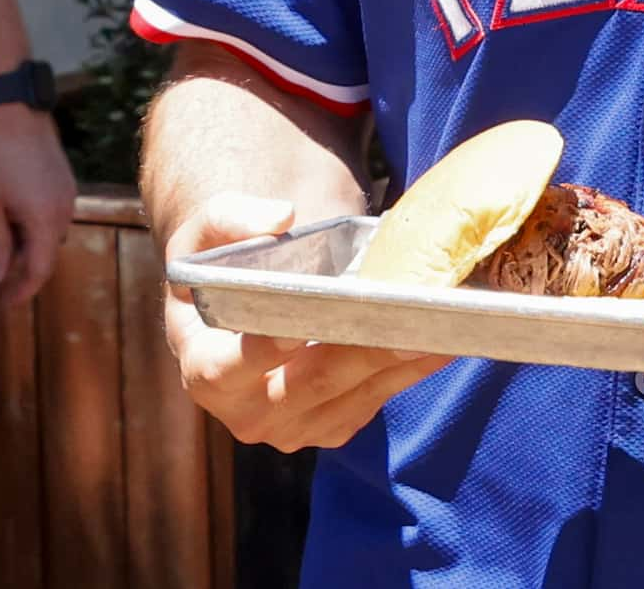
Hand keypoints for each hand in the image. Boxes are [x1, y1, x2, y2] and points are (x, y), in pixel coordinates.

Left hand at [0, 104, 76, 307]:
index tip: (6, 306)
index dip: (23, 291)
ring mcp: (68, 194)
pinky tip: (14, 225)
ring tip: (2, 255)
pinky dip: (36, 229)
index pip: (39, 269)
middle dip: (26, 272)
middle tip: (0, 288)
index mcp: (44, 219)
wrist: (12, 111)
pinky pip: (53, 216)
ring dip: (30, 249)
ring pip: (51, 234)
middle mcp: (64, 210)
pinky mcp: (64, 181)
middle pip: (48, 254)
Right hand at [163, 195, 451, 450]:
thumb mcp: (210, 230)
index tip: (303, 327)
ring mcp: (290, 426)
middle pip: (307, 384)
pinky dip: (409, 371)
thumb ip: (232, 217)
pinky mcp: (332, 425)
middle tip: (406, 319)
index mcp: (202, 366)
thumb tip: (280, 217)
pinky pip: (375, 401)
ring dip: (396, 362)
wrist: (253, 297)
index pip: (226, 368)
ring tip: (441, 324)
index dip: (264, 352)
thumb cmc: (227, 261)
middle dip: (359, 351)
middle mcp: (244, 409)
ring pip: (350, 397)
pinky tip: (442, 339)